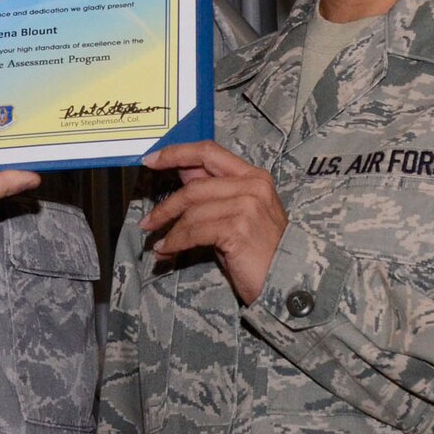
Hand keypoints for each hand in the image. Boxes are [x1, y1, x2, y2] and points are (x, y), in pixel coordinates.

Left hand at [138, 141, 287, 304]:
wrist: (286, 281)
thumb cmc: (261, 251)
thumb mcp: (239, 214)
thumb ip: (214, 193)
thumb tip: (181, 174)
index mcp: (253, 176)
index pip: (209, 152)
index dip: (177, 153)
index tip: (151, 160)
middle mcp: (252, 186)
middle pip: (195, 185)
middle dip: (166, 205)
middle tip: (148, 221)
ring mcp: (246, 206)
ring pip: (192, 210)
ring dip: (168, 228)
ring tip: (158, 242)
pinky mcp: (237, 229)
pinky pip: (194, 232)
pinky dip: (175, 242)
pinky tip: (167, 251)